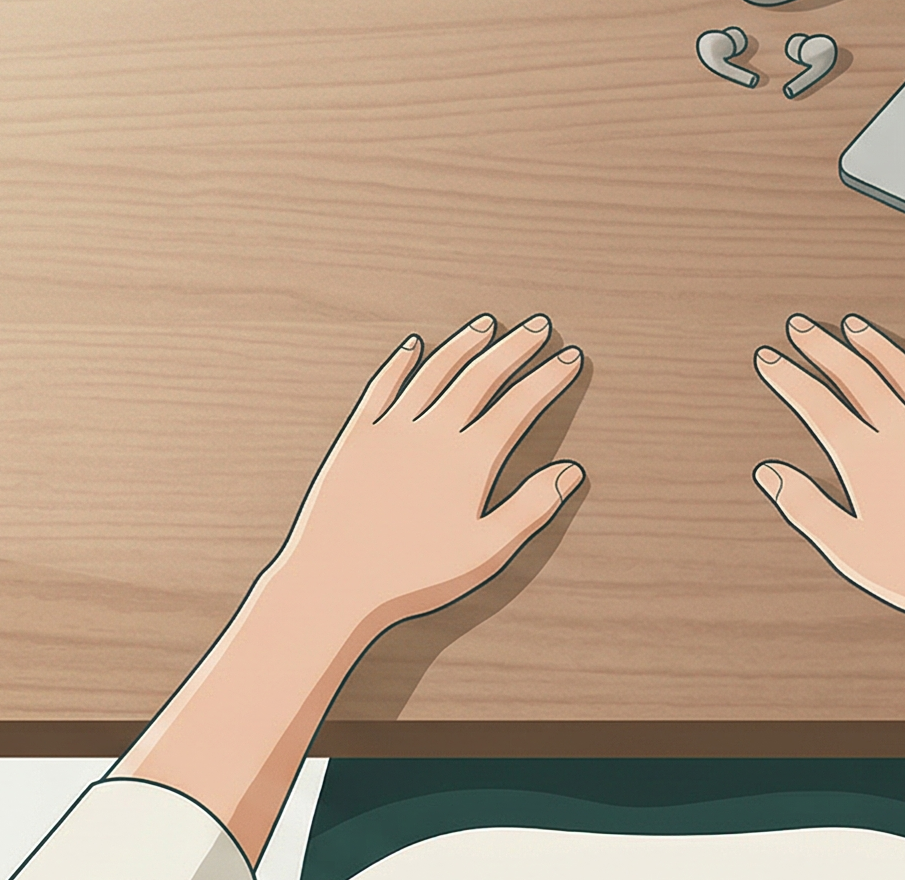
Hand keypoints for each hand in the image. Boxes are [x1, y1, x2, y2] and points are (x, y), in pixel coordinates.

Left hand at [267, 312, 586, 632]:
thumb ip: (530, 507)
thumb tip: (570, 471)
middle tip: (539, 326)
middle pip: (482, 376)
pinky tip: (413, 345)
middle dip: (515, 348)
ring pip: (436, 372)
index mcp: (470, 460)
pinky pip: (383, 386)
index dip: (548, 379)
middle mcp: (433, 433)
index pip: (520, 405)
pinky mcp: (357, 436)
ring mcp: (392, 429)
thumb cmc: (414, 576)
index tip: (569, 357)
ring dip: (464, 344)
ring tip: (487, 324)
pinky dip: (401, 362)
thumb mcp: (485, 551)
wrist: (335, 580)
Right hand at [752, 313, 904, 635]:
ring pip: (902, 371)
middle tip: (800, 326)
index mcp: (867, 461)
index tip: (770, 358)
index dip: (790, 379)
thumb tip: (769, 472)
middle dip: (823, 347)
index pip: (817, 406)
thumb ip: (806, 507)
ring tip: (853, 325)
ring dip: (874, 344)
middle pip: (855, 377)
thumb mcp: (852, 550)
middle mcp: (903, 434)